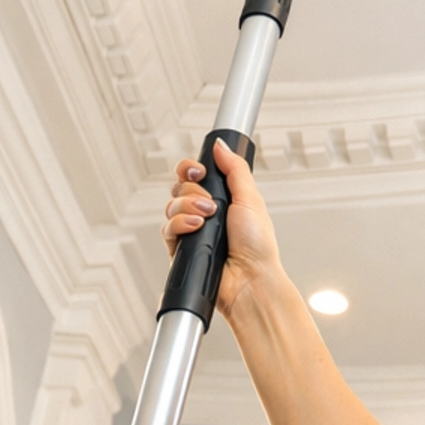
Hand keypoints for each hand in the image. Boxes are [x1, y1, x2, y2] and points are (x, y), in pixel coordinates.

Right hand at [162, 138, 281, 318]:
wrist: (251, 279)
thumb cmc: (258, 246)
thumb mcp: (250, 198)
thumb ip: (234, 169)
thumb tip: (219, 145)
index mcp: (221, 199)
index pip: (193, 175)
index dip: (190, 169)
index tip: (200, 170)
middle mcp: (203, 214)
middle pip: (179, 188)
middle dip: (191, 190)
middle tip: (209, 201)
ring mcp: (191, 232)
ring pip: (171, 207)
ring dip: (187, 207)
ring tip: (207, 218)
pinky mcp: (180, 250)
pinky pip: (167, 229)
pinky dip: (179, 224)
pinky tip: (196, 228)